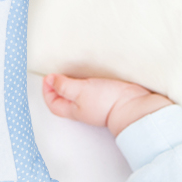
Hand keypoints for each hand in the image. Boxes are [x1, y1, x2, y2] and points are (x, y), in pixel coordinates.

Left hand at [43, 74, 171, 136]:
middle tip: (57, 74)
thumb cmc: (106, 102)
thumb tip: (50, 80)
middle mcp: (84, 109)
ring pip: (79, 96)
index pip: (54, 104)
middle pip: (65, 101)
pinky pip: (93, 91)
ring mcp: (96, 105)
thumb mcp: (80, 91)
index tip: (48, 76)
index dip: (47, 92)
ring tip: (73, 72)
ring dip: (73, 84)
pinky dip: (88, 83)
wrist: (133, 106)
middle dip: (58, 88)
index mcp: (74, 110)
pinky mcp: (108, 98)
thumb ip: (64, 86)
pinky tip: (92, 75)